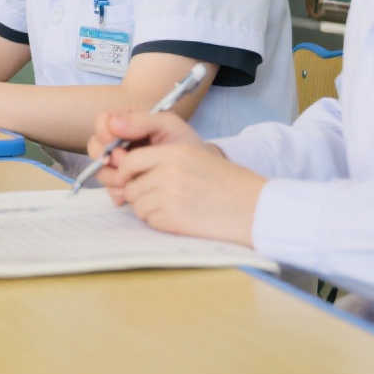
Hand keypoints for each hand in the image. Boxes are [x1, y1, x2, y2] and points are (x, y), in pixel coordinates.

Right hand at [86, 109, 204, 193]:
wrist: (200, 170)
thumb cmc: (184, 143)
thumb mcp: (167, 125)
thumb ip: (141, 120)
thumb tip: (112, 123)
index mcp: (127, 124)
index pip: (102, 123)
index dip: (104, 133)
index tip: (114, 142)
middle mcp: (119, 144)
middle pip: (96, 149)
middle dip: (106, 159)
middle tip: (123, 162)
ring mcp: (120, 166)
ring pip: (101, 172)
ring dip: (114, 178)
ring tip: (133, 179)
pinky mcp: (125, 185)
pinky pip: (111, 190)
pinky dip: (119, 192)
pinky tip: (135, 191)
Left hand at [115, 143, 263, 245]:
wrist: (253, 207)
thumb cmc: (223, 182)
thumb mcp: (193, 155)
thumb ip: (157, 157)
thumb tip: (120, 165)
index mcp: (174, 153)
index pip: (131, 161)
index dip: (126, 172)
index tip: (130, 178)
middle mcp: (168, 172)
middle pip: (130, 185)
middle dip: (139, 192)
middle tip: (160, 195)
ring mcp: (169, 197)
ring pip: (137, 204)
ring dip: (148, 207)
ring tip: (174, 205)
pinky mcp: (172, 219)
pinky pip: (148, 220)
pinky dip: (158, 220)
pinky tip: (179, 216)